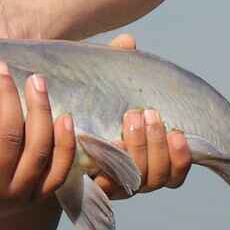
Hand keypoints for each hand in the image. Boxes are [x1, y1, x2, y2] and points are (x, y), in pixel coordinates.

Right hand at [0, 61, 74, 229]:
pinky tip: (64, 116)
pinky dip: (65, 145)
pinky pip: (57, 173)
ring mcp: (16, 197)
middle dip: (8, 94)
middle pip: (10, 134)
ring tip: (34, 80)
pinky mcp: (31, 200)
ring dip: (41, 110)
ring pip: (38, 150)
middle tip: (2, 67)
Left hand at [95, 33, 193, 197]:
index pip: (174, 173)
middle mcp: (134, 178)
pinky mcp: (90, 187)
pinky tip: (108, 142)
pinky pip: (106, 185)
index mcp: (148, 160)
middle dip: (156, 145)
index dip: (180, 158)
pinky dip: (110, 165)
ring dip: (139, 150)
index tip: (177, 132)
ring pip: (137, 182)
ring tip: (132, 117)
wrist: (48, 136)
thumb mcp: (103, 88)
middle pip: (157, 177)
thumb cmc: (86, 108)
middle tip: (146, 114)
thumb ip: (117, 67)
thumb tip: (127, 42)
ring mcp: (113, 185)